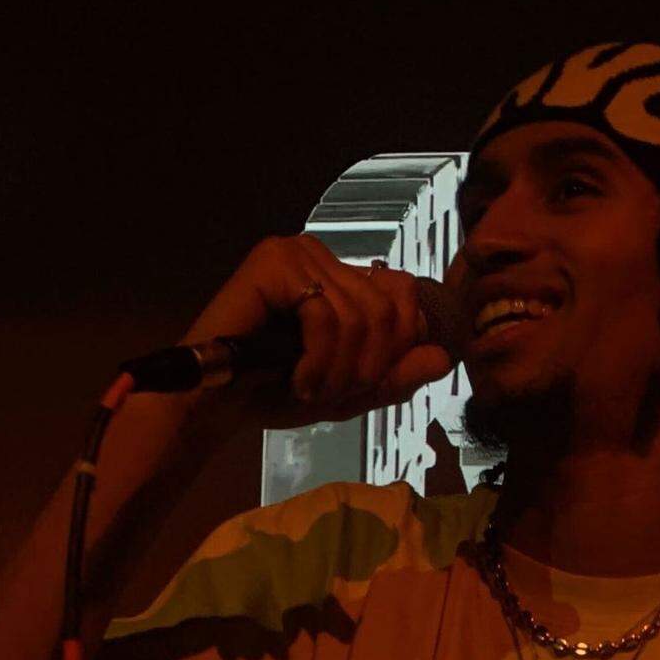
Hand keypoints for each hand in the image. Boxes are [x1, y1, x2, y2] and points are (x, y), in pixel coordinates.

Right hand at [179, 233, 454, 428]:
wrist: (216, 405)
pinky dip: (318, 360)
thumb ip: (396, 377)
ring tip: (310, 389)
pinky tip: (296, 379)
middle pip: (388, 309)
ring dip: (340, 371)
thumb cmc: (274, 393)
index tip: (361, 387)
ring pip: (360, 316)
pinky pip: (326, 314)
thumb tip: (443, 358)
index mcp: (343, 278)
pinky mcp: (273, 262)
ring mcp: (298, 253)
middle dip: (368, 367)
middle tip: (332, 394)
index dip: (396, 349)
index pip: (405, 296)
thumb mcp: (349, 391)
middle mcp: (324, 257)